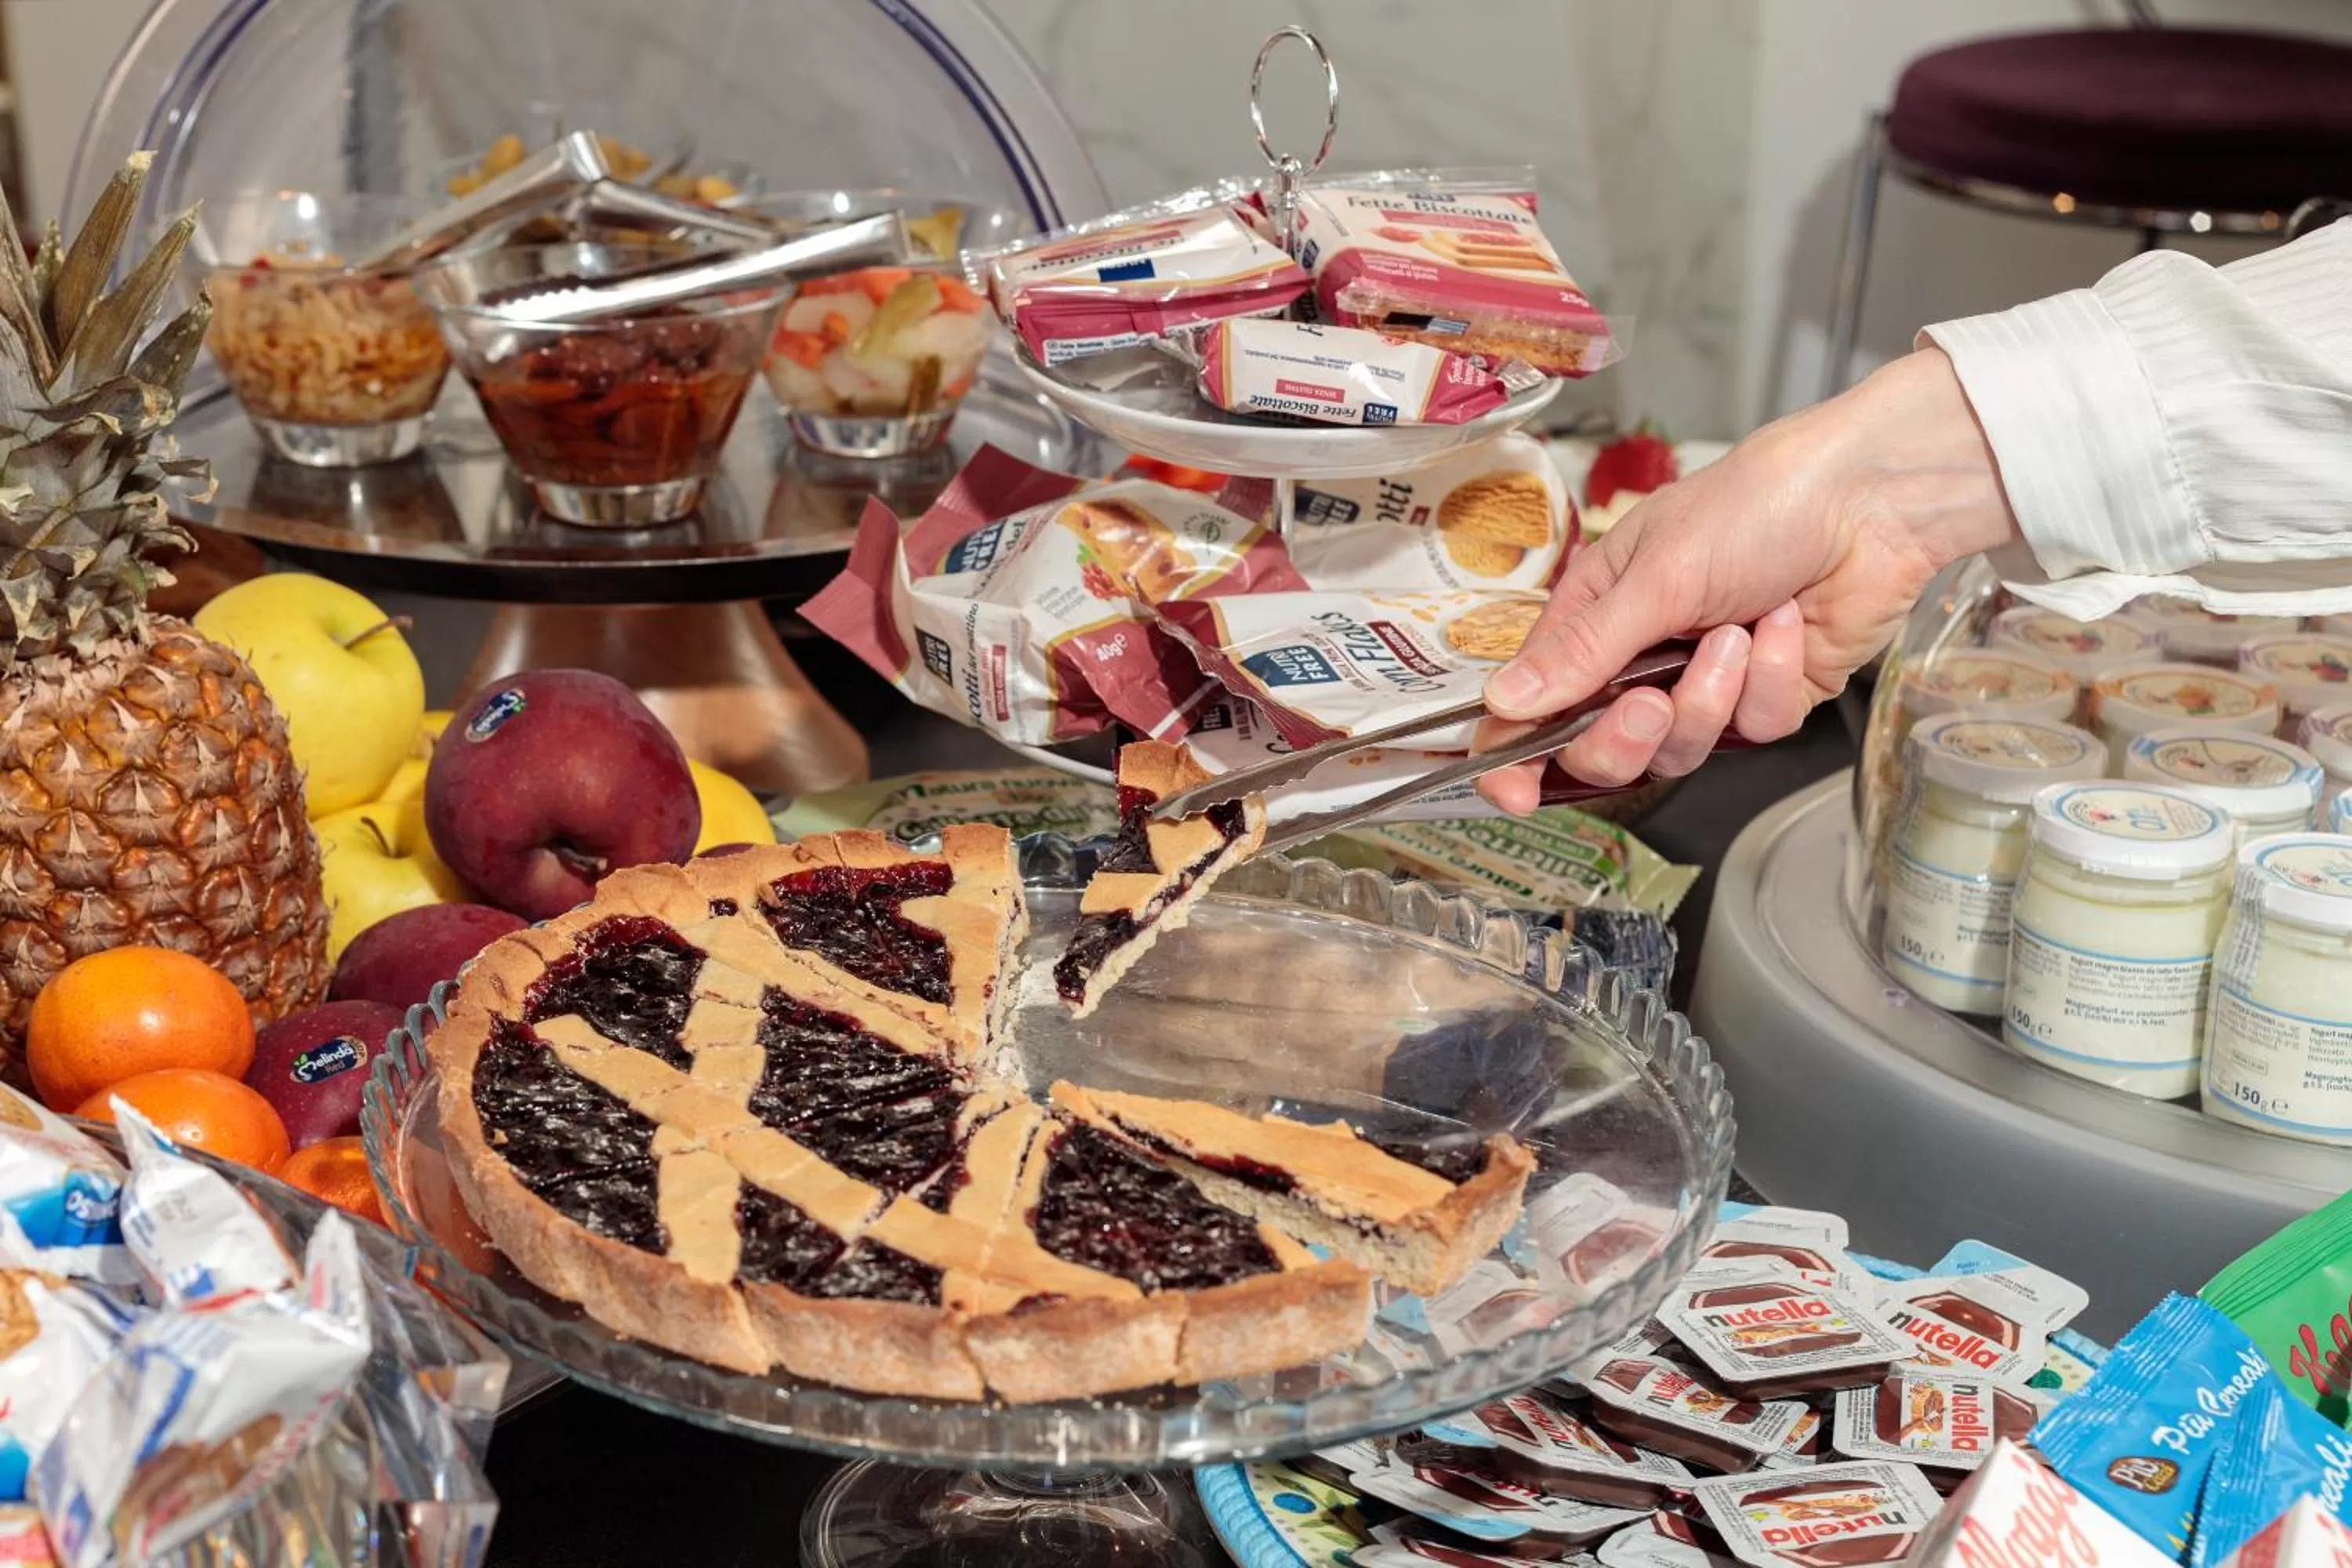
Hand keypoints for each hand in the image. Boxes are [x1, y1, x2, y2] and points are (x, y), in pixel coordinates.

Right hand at [1477, 348, 2022, 811]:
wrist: (1868, 501)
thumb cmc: (1753, 507)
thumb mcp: (1653, 575)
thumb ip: (1582, 652)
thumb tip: (1505, 703)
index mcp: (1596, 616)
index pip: (1537, 701)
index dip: (1516, 754)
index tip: (1510, 792)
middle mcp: (1644, 656)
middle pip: (1603, 748)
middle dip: (1623, 739)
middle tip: (1650, 704)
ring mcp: (1708, 682)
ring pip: (1680, 749)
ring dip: (1707, 699)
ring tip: (1734, 636)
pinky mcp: (1770, 698)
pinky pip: (1751, 729)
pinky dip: (1767, 681)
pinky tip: (1781, 628)